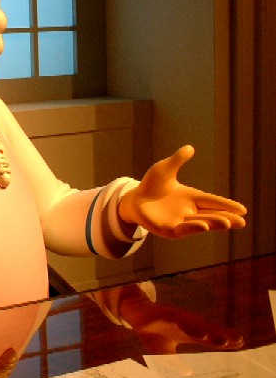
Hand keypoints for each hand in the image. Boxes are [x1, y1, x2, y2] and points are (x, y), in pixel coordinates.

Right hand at [93, 284, 243, 353]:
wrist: (136, 317)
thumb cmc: (152, 334)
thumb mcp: (164, 354)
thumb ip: (176, 363)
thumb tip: (188, 374)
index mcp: (187, 333)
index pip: (209, 338)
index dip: (223, 341)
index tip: (240, 343)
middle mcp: (186, 325)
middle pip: (207, 330)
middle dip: (221, 336)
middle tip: (239, 341)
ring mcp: (177, 318)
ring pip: (195, 325)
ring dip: (209, 332)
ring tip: (223, 340)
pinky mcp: (165, 313)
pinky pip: (178, 319)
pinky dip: (188, 325)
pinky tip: (199, 333)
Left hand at [118, 145, 246, 237]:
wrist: (133, 199)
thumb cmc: (151, 185)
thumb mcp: (164, 169)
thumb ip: (177, 160)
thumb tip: (190, 148)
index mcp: (191, 197)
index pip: (213, 201)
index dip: (227, 205)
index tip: (243, 210)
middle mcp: (189, 211)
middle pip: (212, 215)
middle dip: (227, 218)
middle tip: (242, 222)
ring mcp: (180, 222)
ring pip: (201, 223)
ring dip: (214, 223)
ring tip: (227, 222)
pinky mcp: (168, 230)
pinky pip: (183, 229)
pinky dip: (194, 227)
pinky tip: (204, 225)